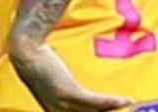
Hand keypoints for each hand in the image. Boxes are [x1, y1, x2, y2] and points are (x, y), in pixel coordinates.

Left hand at [8, 42, 130, 111]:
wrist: (26, 52)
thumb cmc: (39, 64)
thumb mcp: (54, 83)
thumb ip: (69, 92)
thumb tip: (83, 93)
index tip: (114, 111)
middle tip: (125, 110)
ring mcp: (63, 106)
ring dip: (115, 111)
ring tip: (130, 107)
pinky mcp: (69, 93)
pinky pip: (96, 102)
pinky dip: (113, 102)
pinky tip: (126, 100)